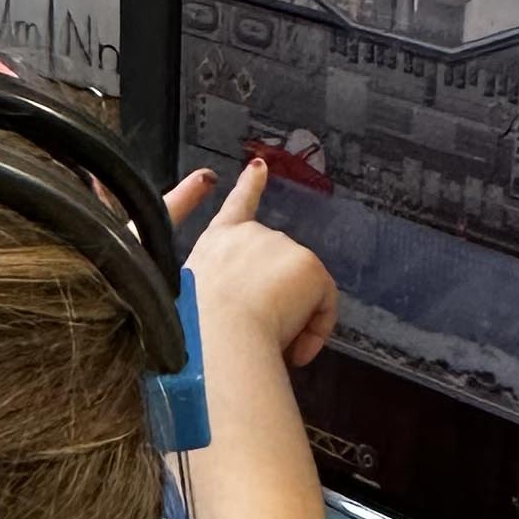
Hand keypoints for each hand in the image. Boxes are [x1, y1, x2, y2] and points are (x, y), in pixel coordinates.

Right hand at [176, 160, 336, 369]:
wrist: (214, 338)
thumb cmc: (194, 333)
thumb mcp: (196, 304)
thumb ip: (221, 296)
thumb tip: (250, 314)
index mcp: (216, 242)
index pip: (236, 207)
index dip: (248, 186)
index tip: (259, 166)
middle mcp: (250, 234)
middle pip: (279, 266)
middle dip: (278, 299)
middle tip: (264, 337)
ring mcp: (282, 245)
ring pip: (301, 290)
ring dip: (293, 320)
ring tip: (271, 346)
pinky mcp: (309, 265)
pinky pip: (323, 306)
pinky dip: (316, 332)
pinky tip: (298, 352)